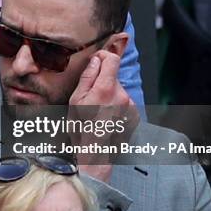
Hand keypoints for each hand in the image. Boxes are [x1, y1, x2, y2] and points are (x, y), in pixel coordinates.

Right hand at [68, 51, 138, 182]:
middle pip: (113, 77)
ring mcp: (130, 106)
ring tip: (98, 112)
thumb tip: (95, 61)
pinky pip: (124, 102)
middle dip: (102, 81)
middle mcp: (122, 95)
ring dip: (108, 95)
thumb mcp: (75, 101)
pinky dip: (116, 106)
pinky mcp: (135, 115)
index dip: (103, 56)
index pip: (112, 60)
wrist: (95, 154)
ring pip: (118, 90)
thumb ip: (87, 78)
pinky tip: (106, 118)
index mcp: (106, 89)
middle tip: (89, 98)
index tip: (96, 61)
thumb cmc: (81, 130)